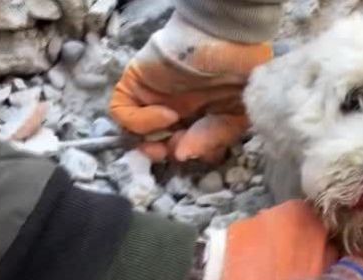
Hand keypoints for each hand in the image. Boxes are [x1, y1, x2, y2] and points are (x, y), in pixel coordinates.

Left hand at [109, 13, 272, 163]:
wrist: (226, 40)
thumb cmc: (240, 74)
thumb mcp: (237, 115)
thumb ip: (213, 138)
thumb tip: (182, 156)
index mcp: (200, 116)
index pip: (187, 146)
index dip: (191, 155)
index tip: (201, 153)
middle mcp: (175, 109)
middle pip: (158, 143)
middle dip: (168, 153)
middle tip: (180, 150)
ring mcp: (153, 98)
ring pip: (135, 133)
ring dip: (150, 144)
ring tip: (169, 142)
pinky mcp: (134, 84)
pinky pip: (122, 111)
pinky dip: (140, 121)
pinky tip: (167, 115)